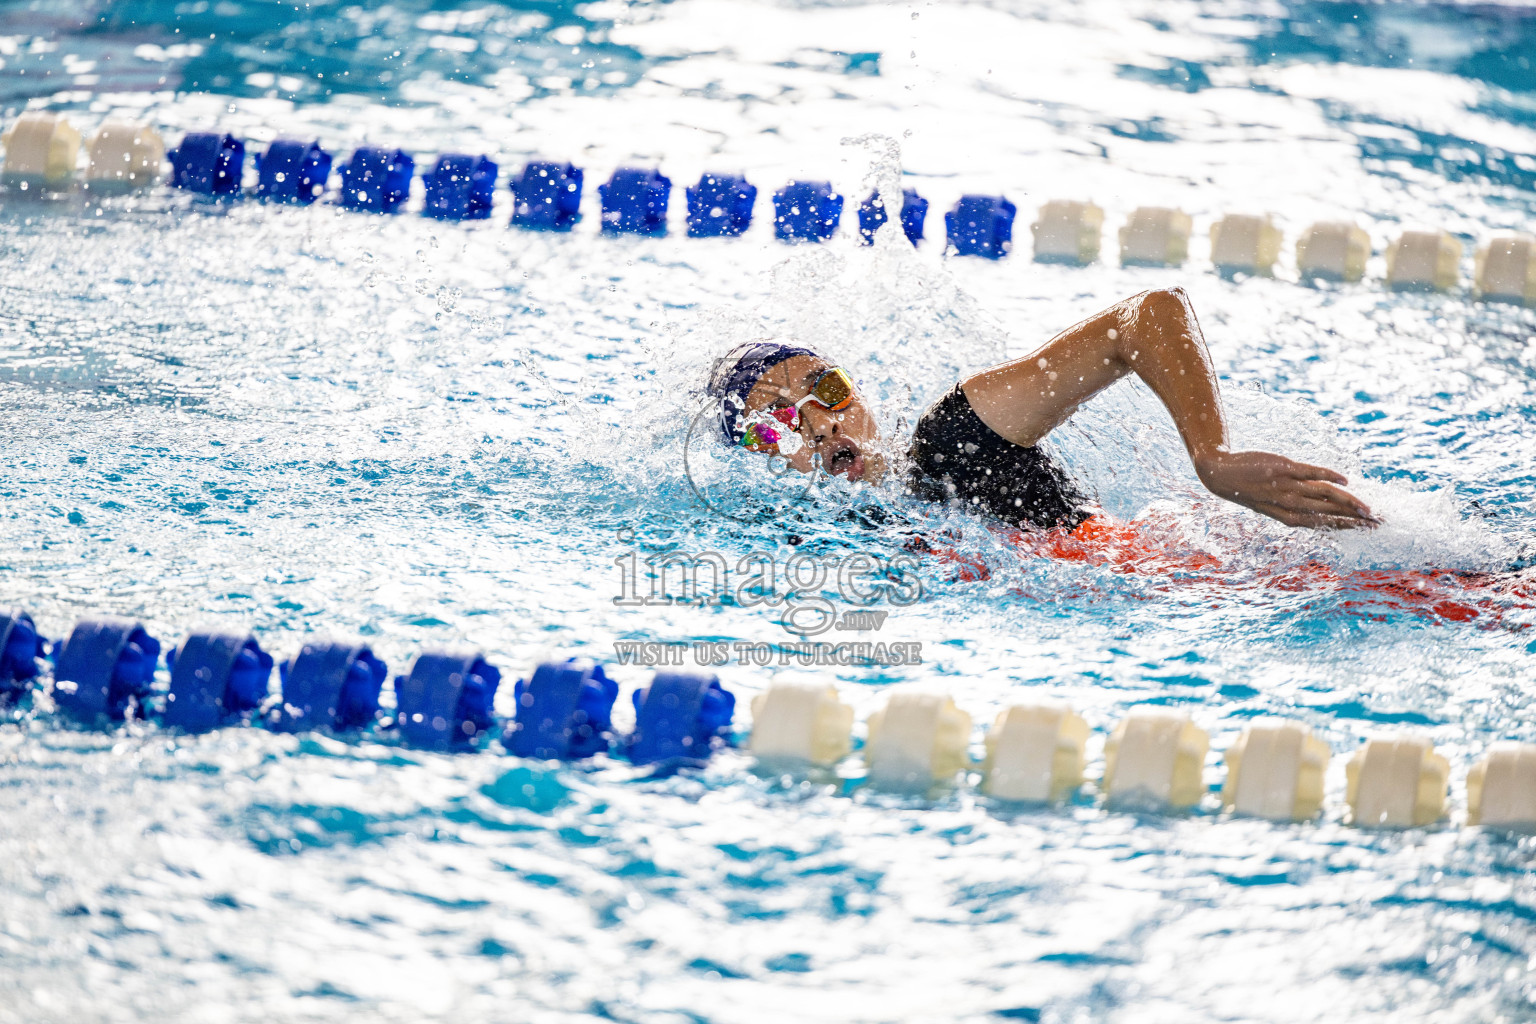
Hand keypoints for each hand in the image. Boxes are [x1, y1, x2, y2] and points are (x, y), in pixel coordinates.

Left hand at [1193, 449, 1378, 529]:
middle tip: (1379, 522)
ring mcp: (1287, 487)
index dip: (1348, 527)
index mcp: (1289, 518)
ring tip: (1369, 509)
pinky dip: (1329, 476)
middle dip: (1356, 519)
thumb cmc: (1252, 490)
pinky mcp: (1284, 468)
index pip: (1325, 524)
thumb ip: (1299, 506)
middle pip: (1330, 512)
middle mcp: (1290, 505)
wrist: (1221, 475)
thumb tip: (1324, 507)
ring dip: (1349, 502)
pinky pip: (1311, 473)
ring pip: (1325, 496)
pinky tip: (1345, 480)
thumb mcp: (1274, 505)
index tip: (1369, 530)